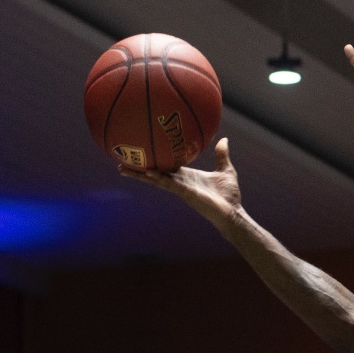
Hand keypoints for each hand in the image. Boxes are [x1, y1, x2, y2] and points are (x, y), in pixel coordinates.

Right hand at [120, 137, 241, 224]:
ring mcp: (180, 188)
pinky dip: (159, 178)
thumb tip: (223, 139)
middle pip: (154, 173)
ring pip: (156, 179)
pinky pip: (169, 184)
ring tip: (123, 168)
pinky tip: (148, 172)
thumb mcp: (225, 170)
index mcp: (186, 176)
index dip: (153, 161)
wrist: (233, 212)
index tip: (141, 154)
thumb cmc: (229, 195)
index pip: (165, 167)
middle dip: (138, 169)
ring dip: (140, 174)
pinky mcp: (185, 193)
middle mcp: (180, 182)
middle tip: (120, 162)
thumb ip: (221, 155)